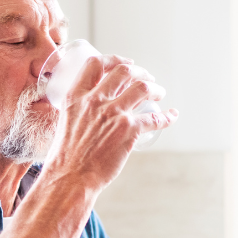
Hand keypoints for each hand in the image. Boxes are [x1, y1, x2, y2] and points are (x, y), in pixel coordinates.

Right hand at [44, 55, 178, 191]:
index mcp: (76, 97)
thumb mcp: (65, 124)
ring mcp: (113, 114)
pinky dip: (167, 116)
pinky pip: (155, 118)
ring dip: (155, 88)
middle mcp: (95, 101)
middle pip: (124, 72)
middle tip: (147, 78)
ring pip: (143, 88)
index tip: (125, 64)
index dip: (114, 60)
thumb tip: (90, 113)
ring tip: (159, 93)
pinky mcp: (129, 131)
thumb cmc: (65, 158)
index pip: (95, 65)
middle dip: (140, 72)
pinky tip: (172, 116)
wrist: (70, 178)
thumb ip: (79, 113)